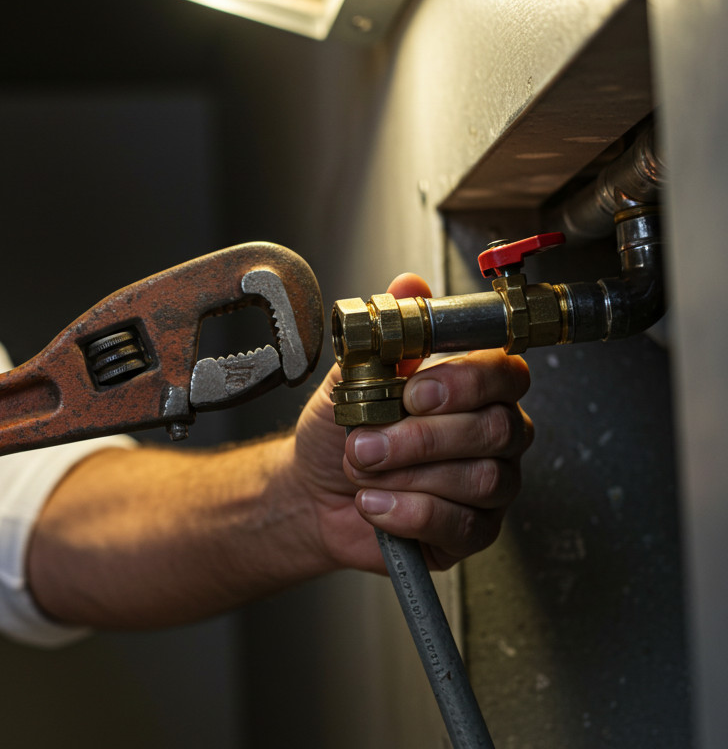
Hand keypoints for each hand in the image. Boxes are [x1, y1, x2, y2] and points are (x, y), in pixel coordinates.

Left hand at [291, 273, 533, 572]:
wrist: (311, 489)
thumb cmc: (341, 431)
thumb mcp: (353, 376)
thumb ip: (386, 336)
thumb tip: (408, 285)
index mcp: (476, 388)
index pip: (504, 375)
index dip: (464, 382)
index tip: (413, 391)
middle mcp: (495, 435)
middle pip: (496, 429)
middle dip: (421, 437)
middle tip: (366, 441)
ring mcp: (491, 486)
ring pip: (480, 479)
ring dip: (408, 475)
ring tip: (362, 471)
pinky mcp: (473, 532)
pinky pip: (461, 525)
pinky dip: (407, 513)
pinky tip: (374, 505)